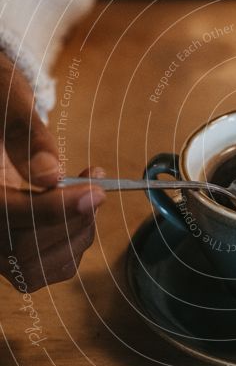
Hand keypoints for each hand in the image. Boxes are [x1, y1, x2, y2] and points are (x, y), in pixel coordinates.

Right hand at [0, 52, 105, 291]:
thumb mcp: (6, 98)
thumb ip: (25, 133)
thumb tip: (50, 173)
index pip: (4, 215)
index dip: (51, 210)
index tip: (94, 193)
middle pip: (21, 250)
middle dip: (71, 220)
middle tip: (97, 184)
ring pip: (37, 266)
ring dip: (77, 230)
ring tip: (91, 188)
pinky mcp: (13, 255)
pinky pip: (48, 267)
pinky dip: (75, 240)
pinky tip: (82, 206)